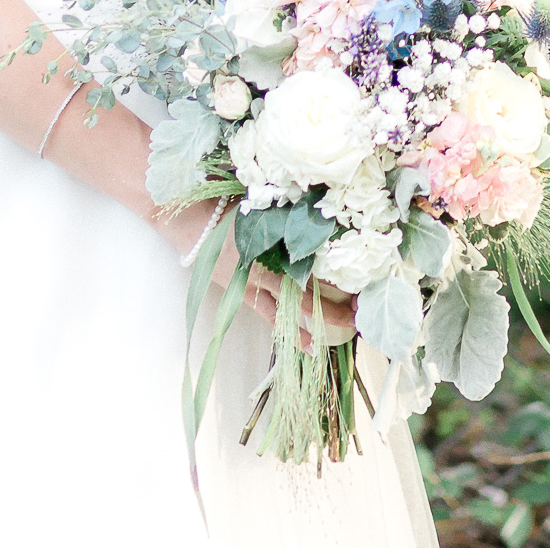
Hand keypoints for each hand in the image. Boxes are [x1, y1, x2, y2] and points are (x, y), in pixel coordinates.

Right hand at [158, 198, 355, 349]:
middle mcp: (265, 269)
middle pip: (307, 293)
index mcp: (269, 248)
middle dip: (335, 304)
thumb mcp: (259, 204)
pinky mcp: (244, 293)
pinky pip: (272, 316)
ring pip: (293, 307)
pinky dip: (290, 331)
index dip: (336, 283)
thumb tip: (324, 208)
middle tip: (361, 311)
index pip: (311, 271)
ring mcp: (254, 284)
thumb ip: (286, 212)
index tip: (360, 287)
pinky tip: (309, 346)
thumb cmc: (224, 205)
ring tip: (348, 328)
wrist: (188, 220)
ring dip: (320, 318)